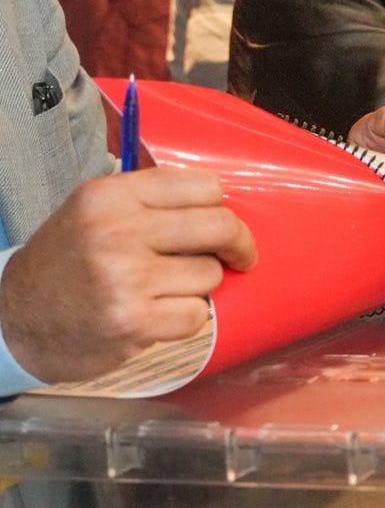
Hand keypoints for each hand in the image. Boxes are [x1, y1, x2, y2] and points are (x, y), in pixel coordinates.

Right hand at [0, 167, 256, 382]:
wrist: (17, 319)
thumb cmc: (68, 264)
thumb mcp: (95, 213)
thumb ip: (152, 203)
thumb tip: (222, 206)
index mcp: (110, 196)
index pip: (204, 186)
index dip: (221, 208)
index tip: (222, 223)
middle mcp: (116, 231)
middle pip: (220, 227)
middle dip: (238, 245)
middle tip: (239, 256)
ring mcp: (125, 278)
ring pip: (210, 275)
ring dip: (198, 287)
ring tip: (161, 290)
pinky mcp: (133, 321)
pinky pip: (197, 314)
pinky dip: (185, 318)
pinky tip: (155, 315)